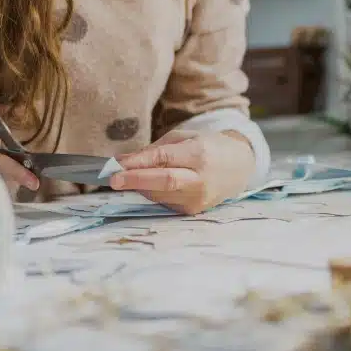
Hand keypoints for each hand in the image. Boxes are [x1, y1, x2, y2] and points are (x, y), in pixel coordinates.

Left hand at [111, 129, 255, 214]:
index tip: (117, 164)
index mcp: (200, 154)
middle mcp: (201, 179)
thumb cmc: (207, 147)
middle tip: (112, 179)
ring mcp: (198, 199)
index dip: (139, 162)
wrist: (237, 167)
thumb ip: (154, 150)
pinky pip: (164, 201)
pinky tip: (144, 184)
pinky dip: (150, 193)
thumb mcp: (183, 138)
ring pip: (160, 194)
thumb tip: (123, 161)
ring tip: (124, 177)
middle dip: (136, 181)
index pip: (165, 159)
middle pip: (165, 182)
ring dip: (138, 186)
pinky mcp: (192, 211)